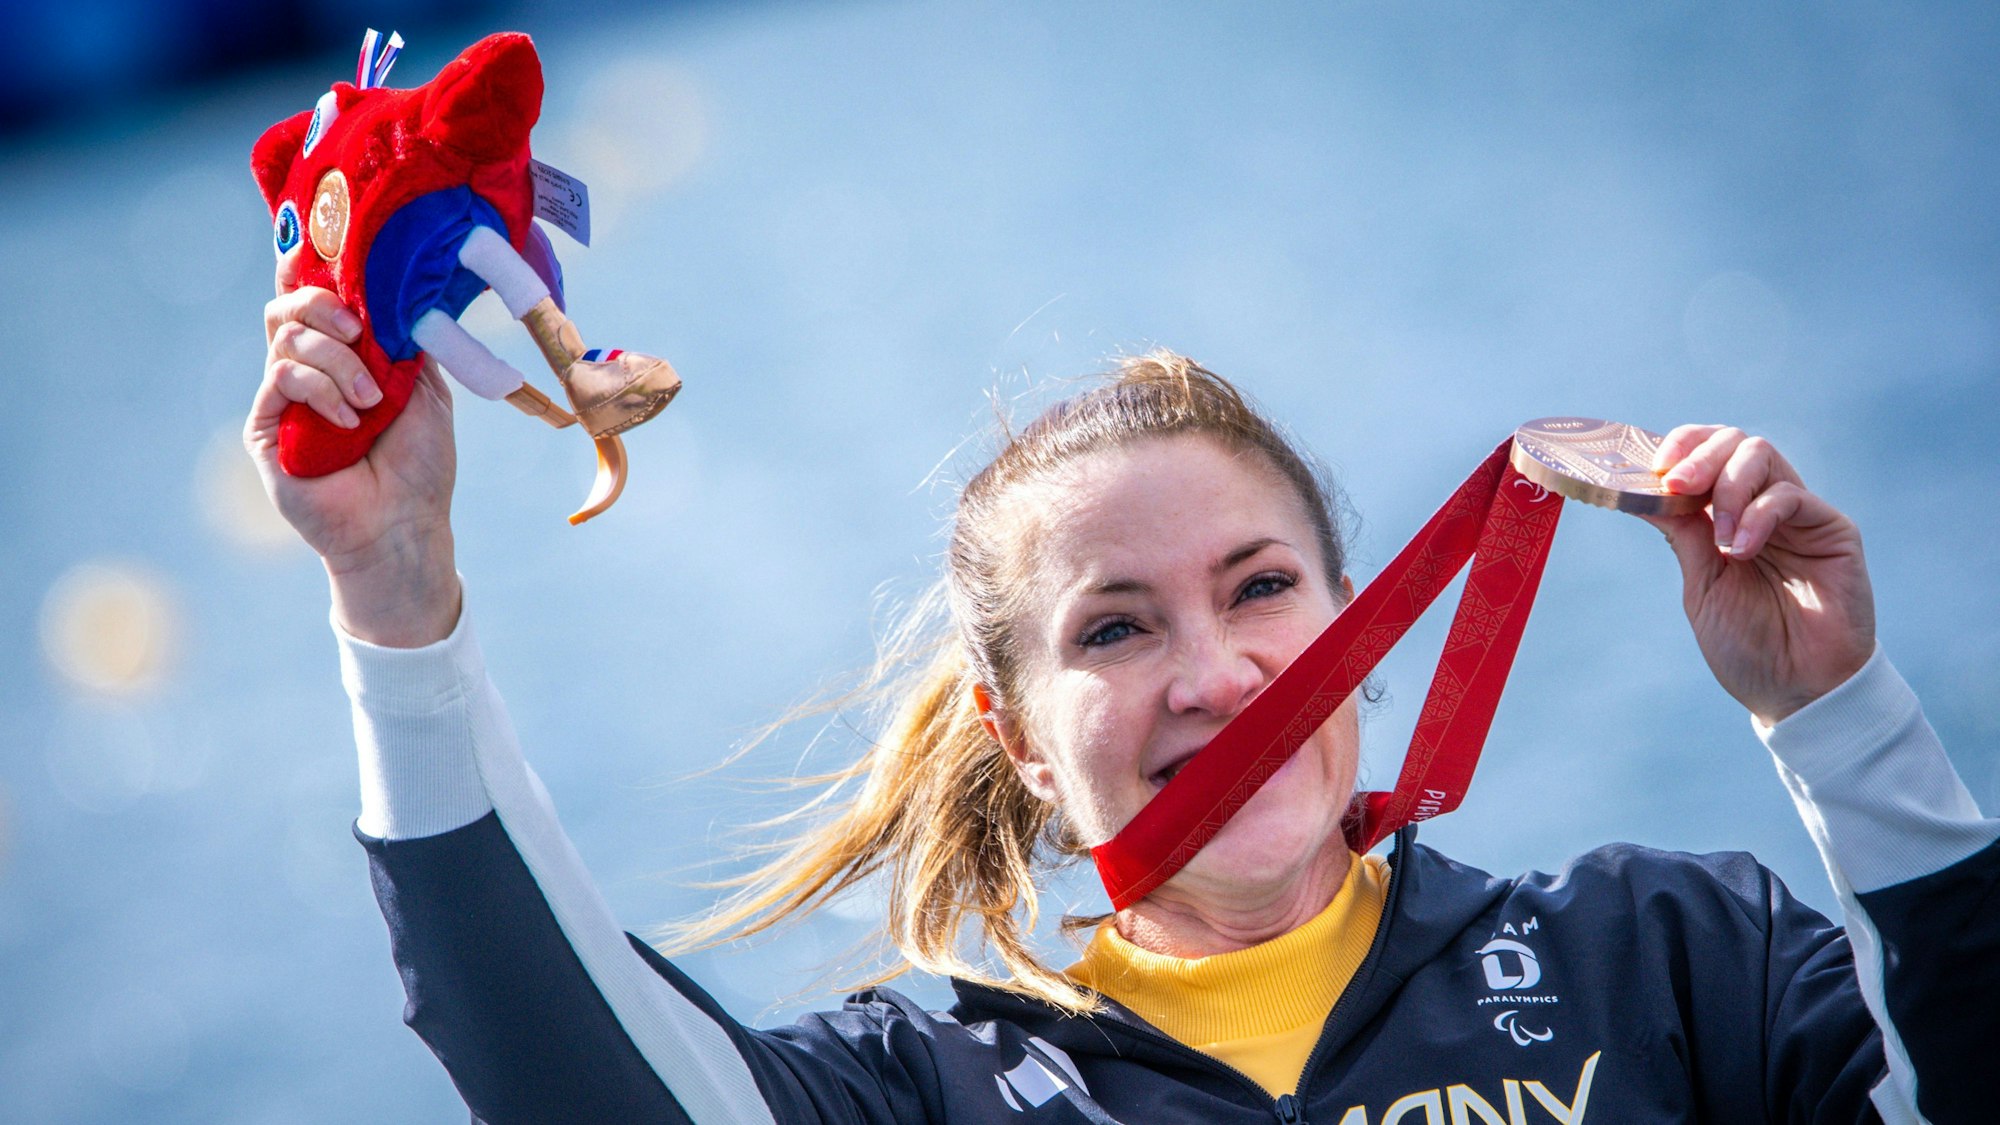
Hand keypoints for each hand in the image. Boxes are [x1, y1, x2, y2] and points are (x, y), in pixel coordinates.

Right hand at [246, 285, 460, 645]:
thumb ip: (402, 340)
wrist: (404, 524)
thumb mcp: (425, 390)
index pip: (315, 303)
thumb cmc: (421, 464)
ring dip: (336, 360)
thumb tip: (389, 290)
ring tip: (369, 402)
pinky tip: (349, 420)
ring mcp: (283, 401)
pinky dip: (320, 389)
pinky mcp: (264, 430)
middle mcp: (308, 374)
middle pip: (287, 308)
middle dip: (322, 304)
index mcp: (345, 359)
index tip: (329, 262)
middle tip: (358, 329)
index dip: (314, 274)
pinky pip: (281, 378)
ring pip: (286, 339)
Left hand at [1644, 426, 1874, 724]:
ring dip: (1727, 485)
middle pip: (1733, 443)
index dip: (1679, 447)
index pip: (1705, 455)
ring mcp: (1798, 515)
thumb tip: (1641, 490)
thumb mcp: (1702, 585)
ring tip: (1719, 538)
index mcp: (1726, 518)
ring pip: (1761, 454)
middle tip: (1674, 483)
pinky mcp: (1832, 529)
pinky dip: (1758, 514)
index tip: (1650, 466)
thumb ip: (1683, 536)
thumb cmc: (1748, 645)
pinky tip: (1741, 550)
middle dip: (1698, 455)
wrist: (1797, 691)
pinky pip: (1790, 496)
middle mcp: (1761, 506)